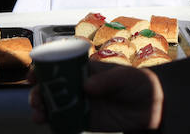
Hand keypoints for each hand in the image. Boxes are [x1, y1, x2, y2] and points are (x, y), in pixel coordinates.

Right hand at [29, 62, 163, 131]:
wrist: (156, 107)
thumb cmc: (142, 84)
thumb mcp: (126, 76)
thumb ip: (107, 80)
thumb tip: (87, 86)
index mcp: (88, 69)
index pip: (61, 65)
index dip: (45, 68)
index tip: (33, 72)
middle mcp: (82, 85)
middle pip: (54, 87)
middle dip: (40, 91)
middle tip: (36, 97)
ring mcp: (84, 103)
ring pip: (56, 105)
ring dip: (43, 108)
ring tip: (39, 113)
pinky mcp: (88, 121)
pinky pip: (67, 122)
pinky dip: (55, 123)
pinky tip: (49, 124)